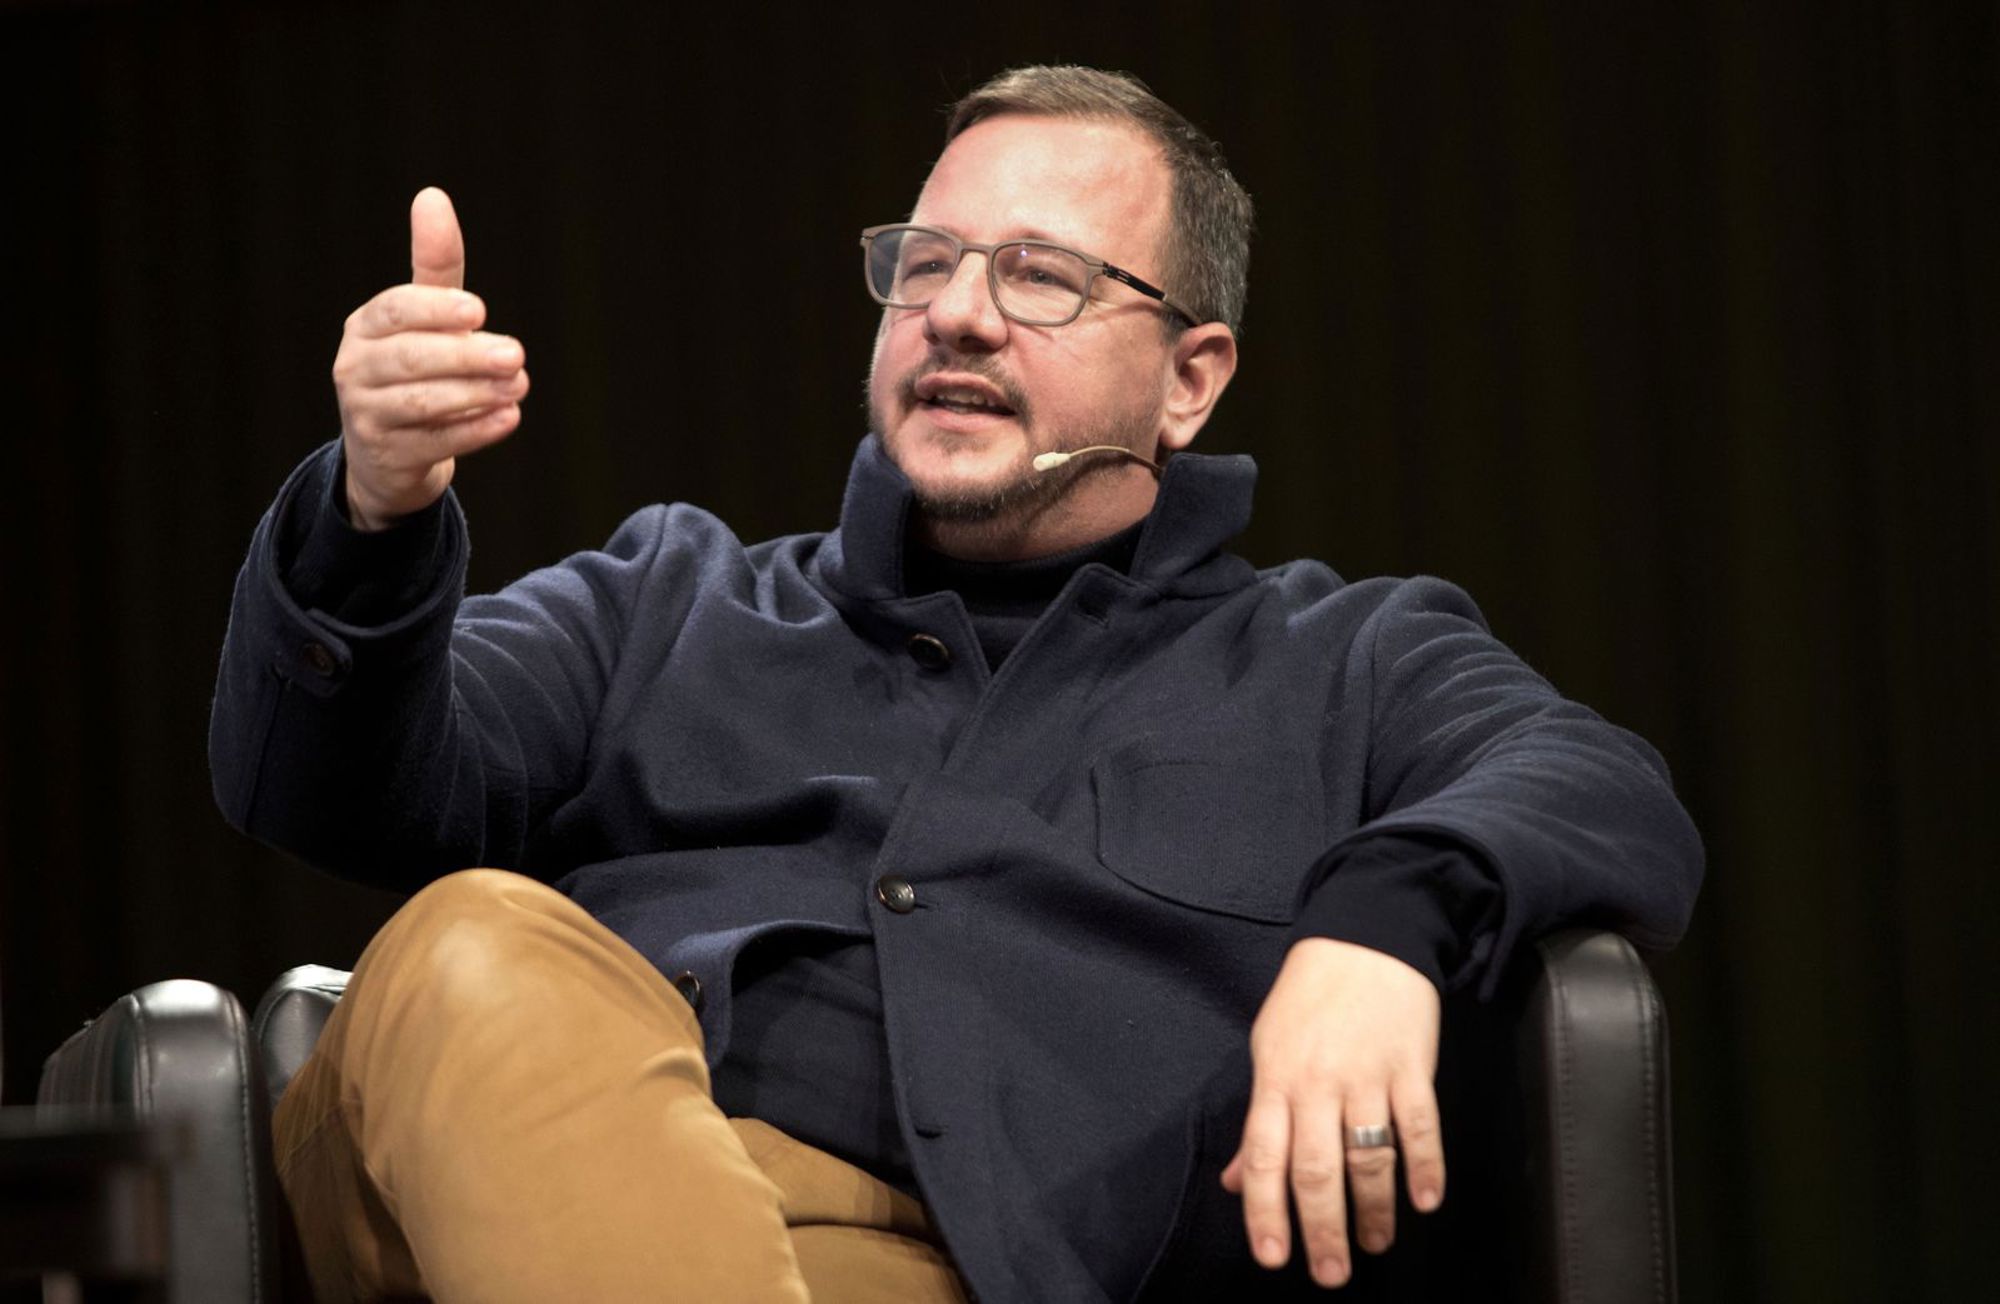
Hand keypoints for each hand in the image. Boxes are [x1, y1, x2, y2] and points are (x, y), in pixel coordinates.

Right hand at [332, 187, 528, 529]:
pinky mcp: (389, 456)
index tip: (478, 311)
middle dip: (465, 356)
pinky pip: (434, 443)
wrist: (390, 454)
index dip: (435, 309)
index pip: (396, 311)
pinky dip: (474, 431)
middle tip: (516, 354)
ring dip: (475, 393)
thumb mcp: (424, 318)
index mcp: (366, 328)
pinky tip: (509, 418)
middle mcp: (356, 369)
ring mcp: (367, 416)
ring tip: (519, 385)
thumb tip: (432, 196)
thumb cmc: (415, 369)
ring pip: (422, 403)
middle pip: (410, 359)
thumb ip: (434, 266)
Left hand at [1221, 938, 1443, 1288]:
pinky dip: (1426, 1167)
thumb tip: (1235, 1182)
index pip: (1263, 1157)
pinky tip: (1426, 1201)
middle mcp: (1317, 1083)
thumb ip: (1259, 1121)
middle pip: (1317, 1169)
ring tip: (1375, 1243)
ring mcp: (1367, 1074)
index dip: (1265, 1211)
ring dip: (1375, 1210)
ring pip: (1370, 1156)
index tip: (1273, 1257)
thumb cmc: (1309, 999)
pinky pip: (1420, 1125)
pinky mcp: (1412, 1065)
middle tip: (1331, 1273)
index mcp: (1275, 1080)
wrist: (1364, 937)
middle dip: (1323, 1230)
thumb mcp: (1268, 1050)